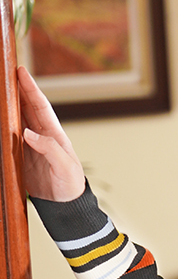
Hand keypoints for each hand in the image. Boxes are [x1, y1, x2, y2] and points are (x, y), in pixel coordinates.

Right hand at [17, 65, 84, 201]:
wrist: (64, 206)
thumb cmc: (71, 186)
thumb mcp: (65, 167)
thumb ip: (49, 149)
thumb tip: (27, 133)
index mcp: (55, 134)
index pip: (40, 106)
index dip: (31, 88)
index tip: (21, 72)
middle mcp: (41, 136)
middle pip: (26, 108)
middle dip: (16, 89)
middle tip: (4, 73)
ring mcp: (30, 145)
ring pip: (15, 119)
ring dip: (6, 106)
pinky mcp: (21, 156)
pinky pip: (8, 137)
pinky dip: (1, 126)